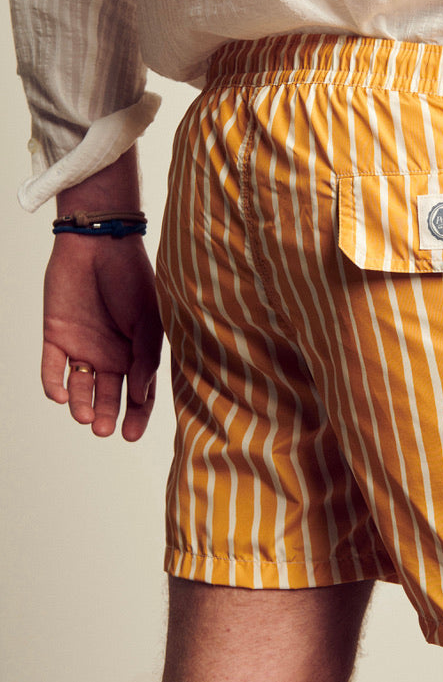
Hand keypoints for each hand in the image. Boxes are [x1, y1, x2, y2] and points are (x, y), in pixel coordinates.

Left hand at [42, 231, 162, 439]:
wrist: (99, 246)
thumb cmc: (133, 279)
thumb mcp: (150, 322)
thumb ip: (145, 358)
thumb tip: (140, 396)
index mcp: (139, 352)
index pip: (139, 393)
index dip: (136, 416)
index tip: (129, 435)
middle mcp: (112, 354)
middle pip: (109, 395)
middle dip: (108, 415)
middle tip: (106, 430)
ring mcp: (83, 347)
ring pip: (80, 386)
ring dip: (82, 405)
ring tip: (85, 417)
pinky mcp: (56, 337)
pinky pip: (52, 367)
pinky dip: (54, 384)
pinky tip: (60, 396)